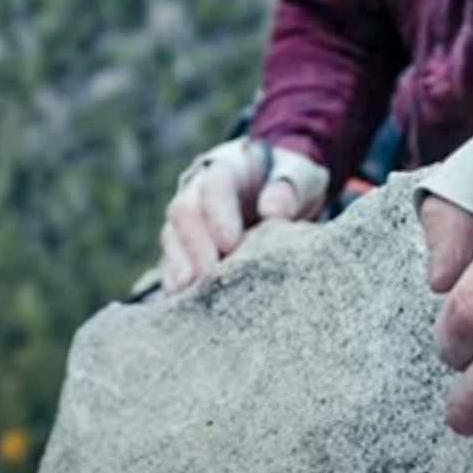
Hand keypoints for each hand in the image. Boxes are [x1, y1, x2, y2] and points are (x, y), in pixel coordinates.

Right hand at [158, 138, 328, 292]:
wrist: (279, 188)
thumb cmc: (291, 182)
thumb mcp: (301, 176)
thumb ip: (289, 187)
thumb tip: (273, 210)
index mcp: (228, 167)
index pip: (216, 185)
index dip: (219, 214)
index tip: (230, 243)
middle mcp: (198, 189)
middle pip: (184, 212)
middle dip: (194, 246)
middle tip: (207, 277)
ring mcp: (188, 218)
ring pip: (172, 238)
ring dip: (178, 267)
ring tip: (185, 295)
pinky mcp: (185, 245)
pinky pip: (171, 262)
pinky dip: (173, 283)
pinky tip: (178, 305)